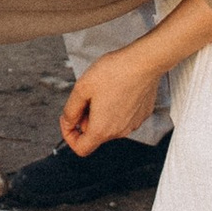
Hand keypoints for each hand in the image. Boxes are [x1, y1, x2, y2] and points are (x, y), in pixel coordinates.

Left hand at [59, 39, 165, 153]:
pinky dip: (115, 109)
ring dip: (100, 113)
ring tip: (102, 90)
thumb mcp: (82, 88)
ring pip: (109, 126)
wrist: (144, 62)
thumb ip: (70, 110)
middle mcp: (119, 131)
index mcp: (102, 129)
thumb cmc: (115, 72)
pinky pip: (123, 117)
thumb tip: (68, 122)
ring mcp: (133, 124)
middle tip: (86, 96)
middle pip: (95, 135)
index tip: (68, 120)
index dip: (69, 136)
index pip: (81, 149)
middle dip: (86, 119)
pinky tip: (116, 90)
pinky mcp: (141, 115)